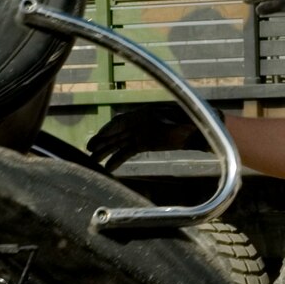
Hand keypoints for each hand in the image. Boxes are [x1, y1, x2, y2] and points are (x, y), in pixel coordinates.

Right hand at [88, 103, 206, 173]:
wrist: (195, 130)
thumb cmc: (190, 121)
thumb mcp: (182, 119)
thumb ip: (175, 119)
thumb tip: (174, 118)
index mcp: (143, 115)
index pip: (121, 122)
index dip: (109, 130)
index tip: (97, 138)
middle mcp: (138, 124)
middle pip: (116, 133)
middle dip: (102, 141)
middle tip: (88, 151)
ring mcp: (139, 134)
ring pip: (118, 143)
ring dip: (105, 151)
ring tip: (92, 160)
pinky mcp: (143, 145)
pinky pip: (127, 152)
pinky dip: (117, 159)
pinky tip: (108, 168)